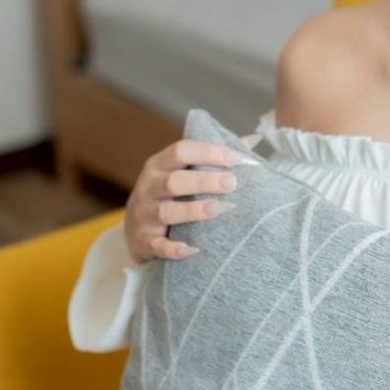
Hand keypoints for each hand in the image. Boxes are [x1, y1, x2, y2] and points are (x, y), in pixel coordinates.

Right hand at [123, 133, 258, 261]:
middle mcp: (148, 187)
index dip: (209, 153)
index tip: (237, 158)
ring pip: (166, 211)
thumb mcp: (183, 172)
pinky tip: (192, 249)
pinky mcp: (144, 241)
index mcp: (159, 165)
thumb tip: (254, 139)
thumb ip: (215, 156)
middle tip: (232, 183)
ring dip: (193, 210)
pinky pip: (158, 245)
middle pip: (174, 181)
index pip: (181, 151)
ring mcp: (144, 215)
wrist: (136, 230)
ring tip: (219, 209)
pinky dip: (173, 248)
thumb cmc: (169, 194)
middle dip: (204, 181)